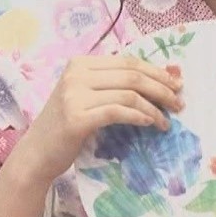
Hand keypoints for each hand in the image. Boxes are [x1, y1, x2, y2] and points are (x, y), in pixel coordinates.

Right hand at [9, 55, 182, 188]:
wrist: (36, 154)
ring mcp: (74, 95)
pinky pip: (118, 111)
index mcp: (80, 63)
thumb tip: (159, 79)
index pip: (128, 61)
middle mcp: (76, 74)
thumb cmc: (67, 126)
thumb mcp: (87, 96)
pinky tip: (151, 124)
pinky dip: (140, 116)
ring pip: (129, 93)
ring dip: (154, 107)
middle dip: (161, 88)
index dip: (156, 71)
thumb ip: (113, 84)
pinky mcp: (76, 118)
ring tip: (167, 120)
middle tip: (179, 102)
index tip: (176, 84)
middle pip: (132, 75)